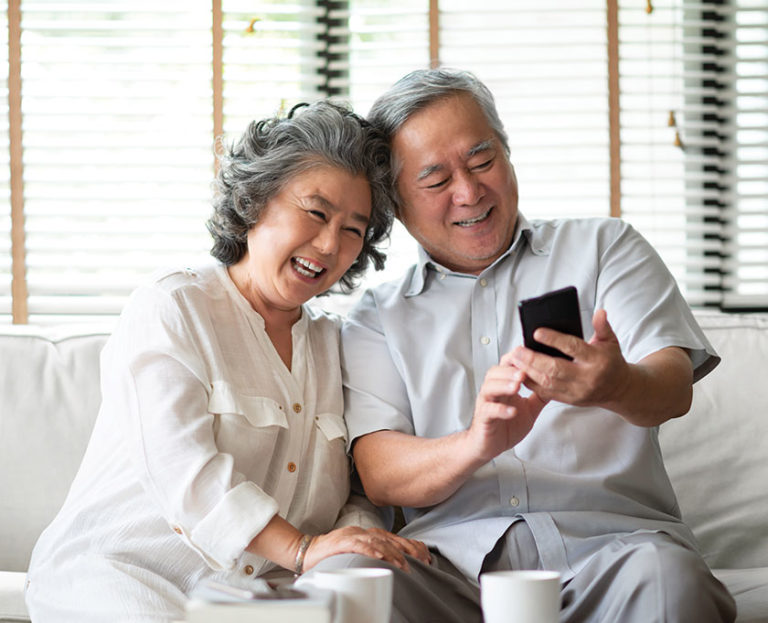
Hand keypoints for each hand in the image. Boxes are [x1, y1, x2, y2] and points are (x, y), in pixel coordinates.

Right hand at [302, 526, 429, 571]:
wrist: (306, 551)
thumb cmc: (331, 556)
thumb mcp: (356, 553)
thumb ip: (372, 555)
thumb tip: (393, 565)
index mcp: (367, 534)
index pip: (394, 538)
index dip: (410, 547)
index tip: (424, 557)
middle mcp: (361, 532)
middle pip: (389, 538)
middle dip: (407, 550)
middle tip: (420, 561)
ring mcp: (351, 535)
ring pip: (377, 542)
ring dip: (392, 553)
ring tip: (404, 564)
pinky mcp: (341, 542)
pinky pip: (359, 545)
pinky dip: (371, 550)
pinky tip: (381, 556)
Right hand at [467, 357, 547, 462]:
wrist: (489, 445)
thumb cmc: (506, 426)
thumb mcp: (529, 409)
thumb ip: (540, 396)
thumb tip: (556, 384)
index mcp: (504, 387)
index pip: (506, 366)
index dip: (515, 359)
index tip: (527, 355)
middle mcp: (493, 392)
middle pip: (494, 373)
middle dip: (509, 371)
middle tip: (523, 373)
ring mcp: (487, 404)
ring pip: (489, 388)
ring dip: (503, 385)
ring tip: (516, 387)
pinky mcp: (484, 419)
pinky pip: (489, 411)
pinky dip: (500, 410)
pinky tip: (512, 411)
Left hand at [509, 309, 630, 407]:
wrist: (619, 390)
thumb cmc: (611, 361)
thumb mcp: (611, 342)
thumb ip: (602, 326)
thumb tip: (599, 311)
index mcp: (597, 360)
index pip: (573, 348)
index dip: (554, 340)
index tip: (537, 332)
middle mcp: (587, 378)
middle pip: (555, 369)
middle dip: (533, 359)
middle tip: (518, 350)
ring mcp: (577, 392)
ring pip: (548, 382)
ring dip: (528, 371)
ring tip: (515, 359)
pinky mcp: (570, 400)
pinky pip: (546, 393)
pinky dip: (531, 384)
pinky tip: (520, 373)